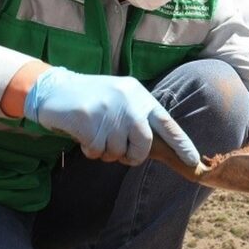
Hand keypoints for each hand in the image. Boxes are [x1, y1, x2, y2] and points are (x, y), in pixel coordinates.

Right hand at [23, 67, 198, 166]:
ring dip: (106, 152)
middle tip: (121, 154)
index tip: (193, 161)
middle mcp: (128, 102)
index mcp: (140, 95)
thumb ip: (139, 118)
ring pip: (118, 151)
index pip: (167, 123)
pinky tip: (83, 136)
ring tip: (96, 135)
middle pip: (144, 145)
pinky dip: (90, 150)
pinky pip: (97, 152)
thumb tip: (157, 148)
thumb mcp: (121, 99)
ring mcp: (108, 110)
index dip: (182, 144)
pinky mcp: (88, 120)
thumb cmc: (93, 99)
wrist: (55, 88)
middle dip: (133, 156)